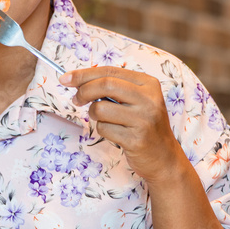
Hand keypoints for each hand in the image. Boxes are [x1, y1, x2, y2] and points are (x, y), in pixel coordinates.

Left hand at [60, 67, 185, 184]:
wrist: (164, 157)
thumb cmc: (144, 125)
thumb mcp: (136, 100)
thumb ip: (113, 88)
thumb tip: (77, 81)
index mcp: (148, 84)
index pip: (110, 71)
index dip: (84, 74)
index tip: (65, 78)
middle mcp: (149, 99)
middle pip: (105, 85)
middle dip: (83, 91)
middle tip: (76, 99)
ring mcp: (144, 119)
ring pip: (100, 108)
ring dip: (94, 115)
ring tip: (105, 120)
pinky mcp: (136, 139)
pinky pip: (104, 129)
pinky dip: (103, 130)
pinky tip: (116, 134)